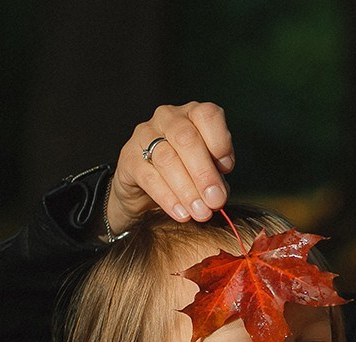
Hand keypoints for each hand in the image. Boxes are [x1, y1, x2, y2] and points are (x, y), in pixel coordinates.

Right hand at [109, 101, 236, 231]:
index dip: (220, 142)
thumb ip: (216, 177)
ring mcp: (144, 134)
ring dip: (187, 190)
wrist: (148, 190)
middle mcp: (168, 117)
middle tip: (216, 201)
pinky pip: (149, 177)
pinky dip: (168, 198)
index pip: (208, 115)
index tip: (227, 169)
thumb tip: (219, 194)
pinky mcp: (128, 157)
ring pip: (167, 159)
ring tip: (201, 212)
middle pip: (186, 138)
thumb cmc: (188, 174)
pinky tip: (181, 213)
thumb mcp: (208, 171)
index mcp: (193, 114)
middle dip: (204, 173)